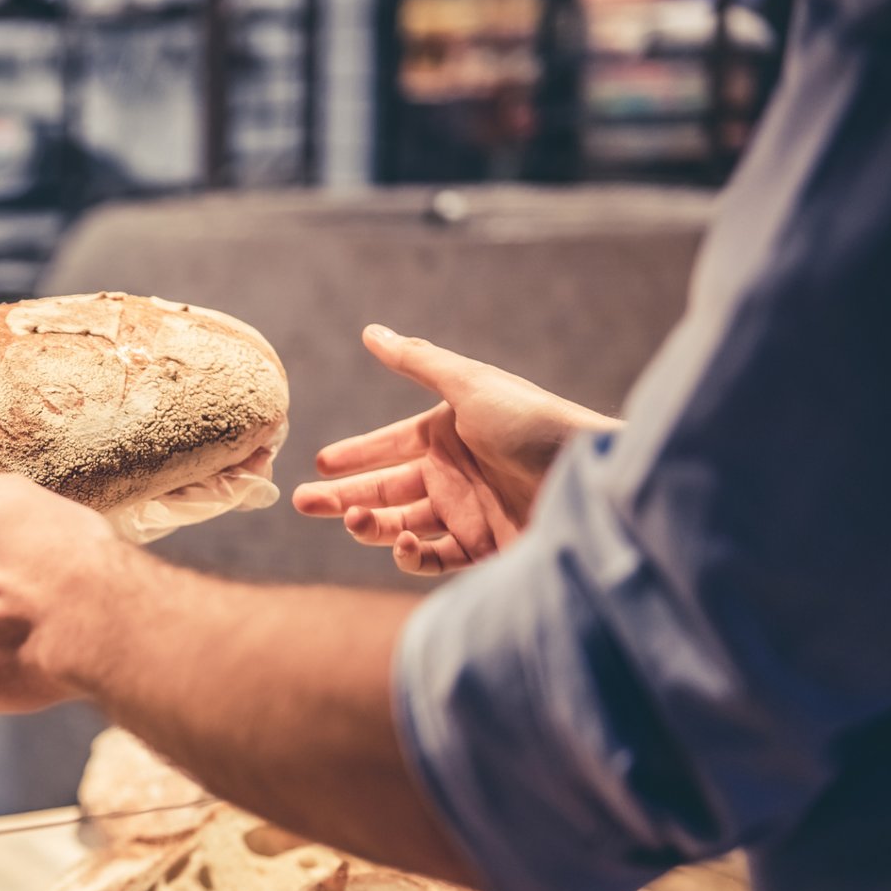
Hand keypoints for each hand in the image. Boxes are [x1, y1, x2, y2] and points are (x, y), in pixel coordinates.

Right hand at [291, 325, 618, 575]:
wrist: (588, 477)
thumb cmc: (532, 422)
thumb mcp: (469, 384)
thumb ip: (416, 361)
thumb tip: (370, 331)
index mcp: (447, 434)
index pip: (388, 447)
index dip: (354, 456)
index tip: (320, 464)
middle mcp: (452, 475)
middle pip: (385, 490)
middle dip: (342, 497)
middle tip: (303, 503)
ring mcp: (465, 514)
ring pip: (400, 525)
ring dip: (370, 525)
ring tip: (351, 520)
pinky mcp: (481, 550)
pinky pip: (431, 558)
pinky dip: (409, 555)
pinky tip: (401, 541)